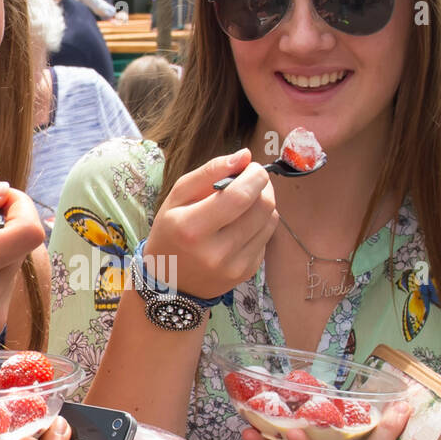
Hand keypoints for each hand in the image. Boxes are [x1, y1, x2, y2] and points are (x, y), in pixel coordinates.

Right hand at [143, 150, 277, 299]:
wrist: (170, 284)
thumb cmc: (171, 233)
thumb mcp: (177, 197)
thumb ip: (209, 172)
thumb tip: (245, 155)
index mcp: (191, 228)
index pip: (239, 196)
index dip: (254, 175)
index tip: (251, 167)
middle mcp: (215, 252)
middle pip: (262, 207)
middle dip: (264, 185)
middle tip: (253, 179)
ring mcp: (234, 266)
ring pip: (270, 220)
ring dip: (265, 202)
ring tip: (248, 199)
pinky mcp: (247, 273)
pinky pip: (267, 237)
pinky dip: (260, 223)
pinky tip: (243, 223)